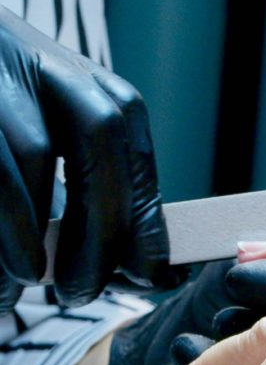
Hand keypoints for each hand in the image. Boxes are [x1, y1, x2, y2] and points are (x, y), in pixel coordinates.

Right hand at [0, 6, 174, 310]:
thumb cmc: (16, 121)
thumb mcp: (68, 146)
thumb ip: (105, 201)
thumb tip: (151, 273)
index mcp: (103, 94)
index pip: (136, 160)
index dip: (147, 225)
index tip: (151, 279)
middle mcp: (58, 73)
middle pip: (97, 146)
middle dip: (99, 231)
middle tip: (83, 291)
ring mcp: (3, 78)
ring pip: (33, 156)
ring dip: (35, 233)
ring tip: (32, 279)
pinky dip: (6, 227)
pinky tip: (7, 270)